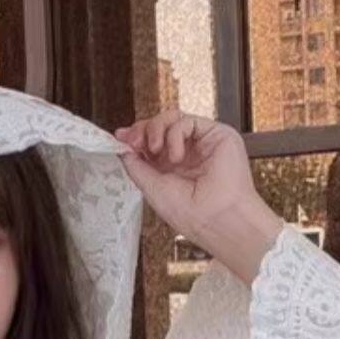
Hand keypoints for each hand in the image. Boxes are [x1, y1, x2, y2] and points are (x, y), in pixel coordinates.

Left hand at [113, 110, 282, 283]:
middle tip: (134, 141)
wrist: (218, 219)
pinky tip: (176, 155)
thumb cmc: (194, 215)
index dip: (135, 136)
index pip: (151, 142)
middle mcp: (188, 155)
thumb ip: (136, 166)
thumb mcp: (152, 188)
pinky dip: (175, 135)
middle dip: (142, 130)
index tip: (121, 139)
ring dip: (156, 129)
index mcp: (173, 169)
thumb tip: (122, 148)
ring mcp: (202, 144)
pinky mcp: (216, 135)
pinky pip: (187, 121)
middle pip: (160, 126)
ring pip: (172, 118)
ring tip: (154, 148)